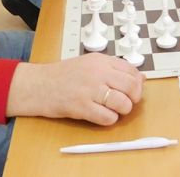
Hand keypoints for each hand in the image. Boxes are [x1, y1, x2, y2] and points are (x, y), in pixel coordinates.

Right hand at [7, 53, 144, 125]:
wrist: (38, 85)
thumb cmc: (63, 76)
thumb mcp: (89, 64)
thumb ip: (113, 69)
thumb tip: (141, 78)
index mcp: (101, 60)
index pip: (132, 70)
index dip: (137, 83)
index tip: (132, 90)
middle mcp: (98, 72)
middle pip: (132, 86)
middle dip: (134, 98)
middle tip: (126, 102)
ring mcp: (90, 90)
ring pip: (123, 103)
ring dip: (122, 110)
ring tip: (113, 110)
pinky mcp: (82, 107)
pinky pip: (108, 118)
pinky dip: (109, 120)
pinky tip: (101, 116)